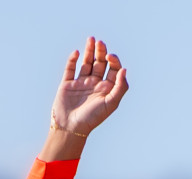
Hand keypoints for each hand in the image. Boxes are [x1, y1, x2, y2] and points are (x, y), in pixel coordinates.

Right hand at [42, 37, 128, 159]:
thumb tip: (124, 69)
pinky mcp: (67, 84)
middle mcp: (95, 84)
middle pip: (100, 63)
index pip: (113, 69)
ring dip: (89, 51)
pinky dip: (72, 60)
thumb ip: (120, 87)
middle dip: (101, 52)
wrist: (71, 127)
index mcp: (107, 89)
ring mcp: (81, 83)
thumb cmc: (92, 118)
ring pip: (86, 63)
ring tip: (91, 39)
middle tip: (100, 43)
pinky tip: (76, 53)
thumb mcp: (111, 104)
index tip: (110, 57)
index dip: (113, 61)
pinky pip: (70, 69)